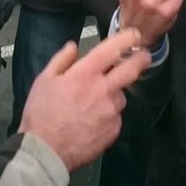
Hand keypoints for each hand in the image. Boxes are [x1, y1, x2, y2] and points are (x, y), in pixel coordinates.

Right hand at [19, 28, 149, 170]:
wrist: (46, 151)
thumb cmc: (41, 113)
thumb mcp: (44, 80)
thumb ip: (61, 60)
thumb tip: (73, 46)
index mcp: (85, 74)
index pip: (112, 49)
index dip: (127, 38)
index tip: (134, 35)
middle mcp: (104, 90)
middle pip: (132, 70)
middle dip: (141, 60)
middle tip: (144, 57)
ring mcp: (111, 111)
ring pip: (121, 96)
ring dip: (114, 93)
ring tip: (94, 103)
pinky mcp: (114, 130)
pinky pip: (115, 116)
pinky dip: (108, 115)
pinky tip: (93, 121)